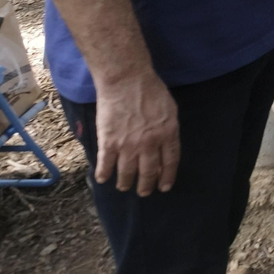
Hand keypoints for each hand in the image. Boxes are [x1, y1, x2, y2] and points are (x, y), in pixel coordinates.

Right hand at [93, 69, 179, 195]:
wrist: (126, 81)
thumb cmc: (151, 90)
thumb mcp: (170, 109)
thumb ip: (169, 129)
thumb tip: (167, 145)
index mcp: (168, 134)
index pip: (169, 162)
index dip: (167, 177)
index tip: (164, 187)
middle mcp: (149, 144)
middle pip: (149, 172)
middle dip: (146, 185)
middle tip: (144, 192)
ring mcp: (128, 145)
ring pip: (127, 172)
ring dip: (126, 183)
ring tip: (124, 187)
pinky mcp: (109, 142)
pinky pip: (106, 164)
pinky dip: (104, 174)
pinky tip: (103, 179)